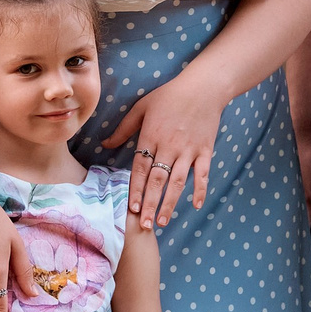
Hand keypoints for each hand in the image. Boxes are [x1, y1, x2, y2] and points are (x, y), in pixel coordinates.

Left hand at [109, 73, 229, 228]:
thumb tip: (104, 145)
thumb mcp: (141, 107)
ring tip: (162, 220)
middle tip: (143, 224)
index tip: (130, 207)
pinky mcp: (205, 150)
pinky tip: (196, 204)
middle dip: (149, 203)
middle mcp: (170, 146)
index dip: (135, 188)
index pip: (141, 168)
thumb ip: (123, 128)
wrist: (203, 87)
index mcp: (151, 136)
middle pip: (157, 179)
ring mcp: (189, 150)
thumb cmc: (169, 95)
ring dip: (170, 202)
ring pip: (178, 181)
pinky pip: (203, 173)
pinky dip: (200, 189)